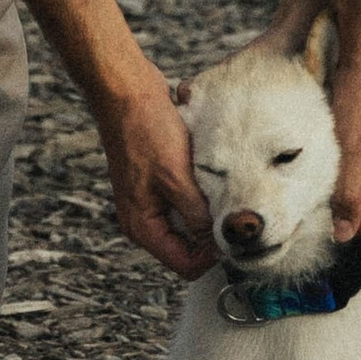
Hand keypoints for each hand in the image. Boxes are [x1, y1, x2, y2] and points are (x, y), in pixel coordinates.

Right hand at [99, 78, 212, 277]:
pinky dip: (200, 196)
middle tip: (232, 211)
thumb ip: (197, 215)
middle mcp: (143, 220)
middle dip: (210, 236)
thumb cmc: (145, 131)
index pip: (184, 266)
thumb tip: (217, 241)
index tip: (232, 233)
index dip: (211, 256)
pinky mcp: (157, 184)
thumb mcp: (176, 177)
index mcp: (142, 226)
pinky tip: (209, 177)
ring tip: (219, 192)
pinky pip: (185, 204)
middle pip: (187, 249)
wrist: (127, 93)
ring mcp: (149, 202)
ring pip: (189, 226)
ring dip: (206, 214)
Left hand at [327, 30, 360, 244]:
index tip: (319, 212)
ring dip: (350, 179)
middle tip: (319, 183)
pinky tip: (339, 145)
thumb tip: (344, 237)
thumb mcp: (353, 148)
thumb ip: (349, 195)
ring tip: (330, 159)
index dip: (347, 226)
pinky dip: (354, 161)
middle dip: (349, 202)